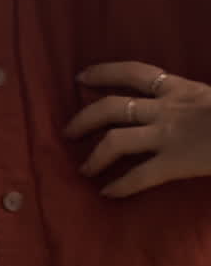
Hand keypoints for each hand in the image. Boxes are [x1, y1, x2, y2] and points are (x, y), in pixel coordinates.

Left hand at [65, 61, 210, 196]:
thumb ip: (198, 102)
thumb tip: (190, 109)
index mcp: (184, 88)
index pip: (136, 72)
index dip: (104, 72)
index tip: (81, 76)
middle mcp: (169, 108)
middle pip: (111, 107)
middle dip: (84, 118)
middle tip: (67, 132)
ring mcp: (170, 135)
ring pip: (116, 140)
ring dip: (94, 156)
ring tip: (83, 169)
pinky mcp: (178, 161)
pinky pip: (140, 174)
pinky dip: (121, 185)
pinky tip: (108, 193)